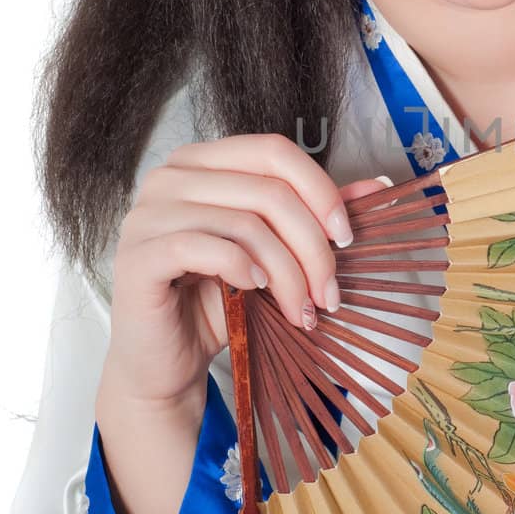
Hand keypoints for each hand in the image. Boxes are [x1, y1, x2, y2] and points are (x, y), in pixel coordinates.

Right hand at [102, 131, 390, 409]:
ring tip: (302, 311)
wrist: (166, 362)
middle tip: (329, 295)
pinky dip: (242, 270)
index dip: (321, 191)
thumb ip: (314, 215)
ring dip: (287, 274)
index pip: (274, 151)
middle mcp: (169, 177)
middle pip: (268, 191)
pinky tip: (254, 292)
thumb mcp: (275, 254)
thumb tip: (378, 186)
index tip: (348, 238)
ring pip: (245, 225)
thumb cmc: (217, 303)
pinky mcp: (137, 255)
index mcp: (202, 163)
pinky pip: (204, 246)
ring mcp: (146, 214)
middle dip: (313, 247)